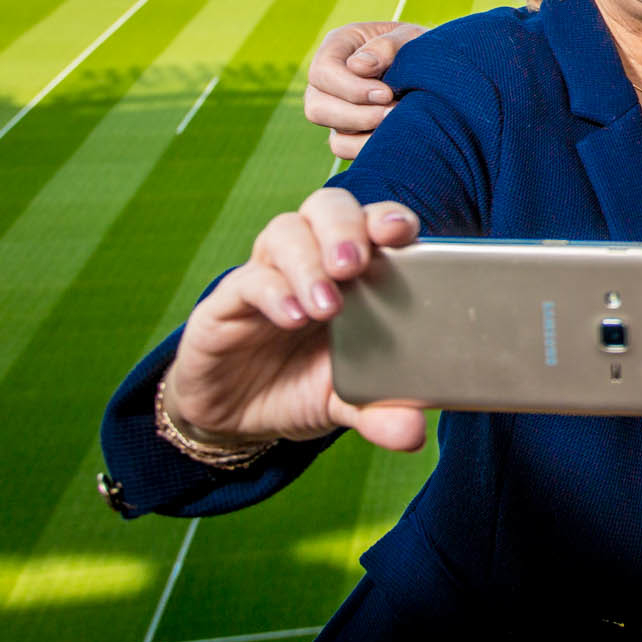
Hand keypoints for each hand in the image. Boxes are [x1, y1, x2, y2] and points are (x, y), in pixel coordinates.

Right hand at [164, 188, 427, 451]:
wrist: (237, 418)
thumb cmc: (304, 387)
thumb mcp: (348, 401)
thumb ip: (381, 410)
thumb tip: (414, 433)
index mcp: (354, 271)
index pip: (373, 223)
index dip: (389, 218)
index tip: (402, 232)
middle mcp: (312, 260)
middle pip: (328, 208)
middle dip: (346, 228)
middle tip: (355, 265)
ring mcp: (269, 274)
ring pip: (286, 232)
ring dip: (309, 263)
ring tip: (326, 306)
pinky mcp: (227, 301)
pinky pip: (247, 279)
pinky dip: (273, 292)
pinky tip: (291, 317)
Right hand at [305, 21, 423, 159]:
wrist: (437, 66)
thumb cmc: (419, 46)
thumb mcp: (409, 36)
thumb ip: (386, 45)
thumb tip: (358, 66)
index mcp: (338, 47)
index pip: (323, 72)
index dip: (351, 88)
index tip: (386, 93)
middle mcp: (329, 81)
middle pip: (318, 108)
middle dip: (358, 116)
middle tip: (394, 111)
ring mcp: (336, 108)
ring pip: (333, 134)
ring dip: (367, 134)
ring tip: (399, 123)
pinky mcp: (349, 130)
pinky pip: (346, 149)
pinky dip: (369, 147)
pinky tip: (396, 136)